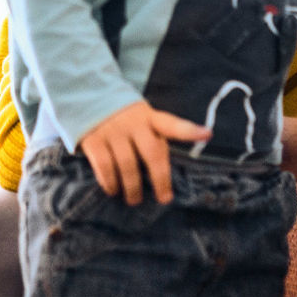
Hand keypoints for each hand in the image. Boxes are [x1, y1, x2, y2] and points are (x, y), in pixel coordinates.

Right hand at [78, 101, 210, 205]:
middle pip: (152, 152)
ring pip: (127, 163)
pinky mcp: (94, 140)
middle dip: (160, 178)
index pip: (172, 124)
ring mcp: (113, 131)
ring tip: (134, 199)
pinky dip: (110, 182)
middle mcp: (134, 123)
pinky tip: (113, 190)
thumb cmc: (124, 118)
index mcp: (150, 117)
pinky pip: (104, 165)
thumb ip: (154, 137)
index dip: (189, 131)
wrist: (89, 97)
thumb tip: (162, 174)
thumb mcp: (142, 119)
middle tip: (164, 198)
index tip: (207, 135)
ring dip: (132, 187)